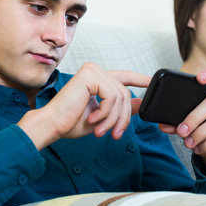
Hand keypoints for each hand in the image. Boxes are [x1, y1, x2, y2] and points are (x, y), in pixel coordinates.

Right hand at [18, 62, 149, 149]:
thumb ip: (120, 108)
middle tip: (115, 134)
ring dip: (113, 119)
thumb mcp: (103, 117)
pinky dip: (106, 112)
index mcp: (97, 79)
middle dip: (123, 117)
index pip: (125, 76)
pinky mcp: (90, 75)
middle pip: (125, 93)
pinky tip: (93, 119)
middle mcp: (95, 71)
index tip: (153, 81)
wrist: (52, 125)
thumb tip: (140, 103)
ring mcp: (93, 71)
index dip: (141, 79)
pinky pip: (112, 96)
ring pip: (120, 97)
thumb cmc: (70, 122)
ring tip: (100, 130)